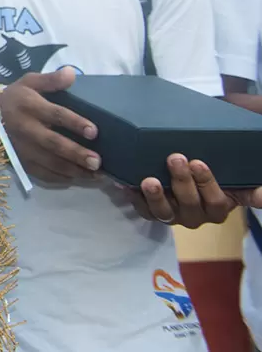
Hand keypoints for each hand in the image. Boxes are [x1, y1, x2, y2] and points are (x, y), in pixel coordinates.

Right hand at [0, 67, 100, 181]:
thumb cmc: (13, 98)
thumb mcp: (28, 82)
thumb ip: (50, 80)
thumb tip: (72, 73)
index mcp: (29, 106)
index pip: (55, 114)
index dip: (75, 123)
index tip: (94, 131)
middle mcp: (25, 128)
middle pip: (53, 143)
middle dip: (76, 153)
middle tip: (97, 160)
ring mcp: (21, 148)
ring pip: (49, 162)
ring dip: (73, 170)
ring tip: (95, 174)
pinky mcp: (20, 161)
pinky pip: (42, 173)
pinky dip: (61, 178)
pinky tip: (78, 178)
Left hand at [128, 155, 261, 226]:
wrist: (191, 175)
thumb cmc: (216, 177)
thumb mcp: (236, 182)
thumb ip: (250, 189)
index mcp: (217, 210)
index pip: (215, 202)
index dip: (207, 184)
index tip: (198, 162)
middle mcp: (194, 217)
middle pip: (189, 205)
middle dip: (182, 182)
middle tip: (175, 158)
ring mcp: (172, 215)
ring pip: (164, 212)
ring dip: (156, 196)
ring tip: (149, 180)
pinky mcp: (152, 211)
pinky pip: (142, 209)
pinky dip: (134, 198)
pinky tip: (126, 185)